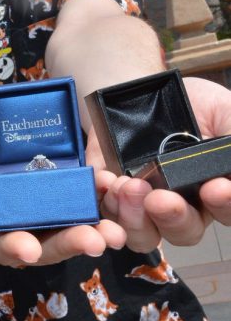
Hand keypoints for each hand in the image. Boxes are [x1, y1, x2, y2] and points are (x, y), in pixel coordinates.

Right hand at [0, 118, 126, 266]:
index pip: (0, 247)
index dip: (14, 249)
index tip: (29, 249)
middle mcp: (18, 237)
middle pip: (44, 247)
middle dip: (70, 243)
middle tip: (94, 241)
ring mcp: (42, 225)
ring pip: (68, 233)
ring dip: (94, 232)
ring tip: (115, 231)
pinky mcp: (61, 208)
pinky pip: (81, 210)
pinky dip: (97, 204)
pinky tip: (112, 194)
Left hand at [94, 77, 230, 251]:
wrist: (144, 88)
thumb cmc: (193, 105)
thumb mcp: (225, 113)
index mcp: (213, 192)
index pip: (225, 211)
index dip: (225, 205)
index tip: (217, 189)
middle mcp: (181, 205)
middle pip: (182, 232)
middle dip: (172, 218)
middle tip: (160, 199)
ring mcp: (142, 203)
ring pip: (141, 232)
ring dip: (133, 217)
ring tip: (127, 187)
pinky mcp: (108, 192)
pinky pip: (102, 209)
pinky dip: (102, 199)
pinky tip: (106, 180)